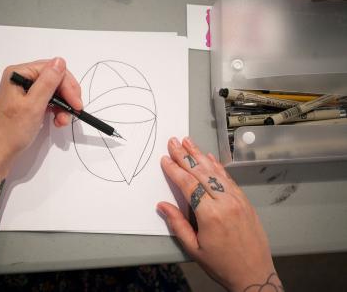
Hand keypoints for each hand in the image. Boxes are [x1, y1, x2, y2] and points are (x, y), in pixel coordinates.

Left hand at [0, 57, 81, 175]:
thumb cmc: (12, 130)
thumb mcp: (33, 105)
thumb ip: (48, 82)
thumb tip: (60, 61)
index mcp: (18, 73)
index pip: (51, 69)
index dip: (67, 85)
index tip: (76, 103)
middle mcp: (21, 78)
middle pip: (54, 78)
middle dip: (66, 95)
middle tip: (75, 110)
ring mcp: (24, 90)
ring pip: (53, 91)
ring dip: (63, 105)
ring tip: (63, 121)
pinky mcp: (28, 102)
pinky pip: (48, 100)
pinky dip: (56, 110)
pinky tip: (58, 121)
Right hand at [157, 137, 282, 291]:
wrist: (254, 274)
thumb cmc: (222, 265)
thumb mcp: (194, 248)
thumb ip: (177, 224)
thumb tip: (163, 206)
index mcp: (210, 215)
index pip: (189, 184)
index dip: (175, 170)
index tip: (166, 159)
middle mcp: (225, 203)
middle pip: (201, 173)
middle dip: (185, 156)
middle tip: (174, 142)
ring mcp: (237, 200)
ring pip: (216, 172)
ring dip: (200, 155)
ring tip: (189, 142)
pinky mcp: (245, 201)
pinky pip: (229, 179)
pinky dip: (218, 166)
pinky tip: (209, 157)